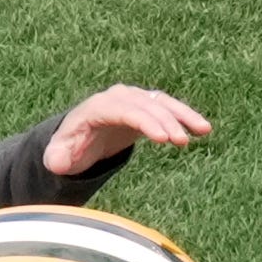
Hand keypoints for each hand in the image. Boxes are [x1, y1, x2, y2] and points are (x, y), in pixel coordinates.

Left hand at [47, 87, 213, 177]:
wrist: (79, 137)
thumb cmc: (70, 149)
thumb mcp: (59, 156)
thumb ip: (57, 159)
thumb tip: (57, 163)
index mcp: (96, 109)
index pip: (123, 110)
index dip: (143, 121)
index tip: (162, 139)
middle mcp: (116, 98)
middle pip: (144, 104)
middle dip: (165, 120)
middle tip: (182, 141)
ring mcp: (132, 101)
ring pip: (160, 102)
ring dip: (182, 114)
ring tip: (204, 130)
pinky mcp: (145, 108)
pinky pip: (167, 108)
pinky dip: (185, 116)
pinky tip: (203, 129)